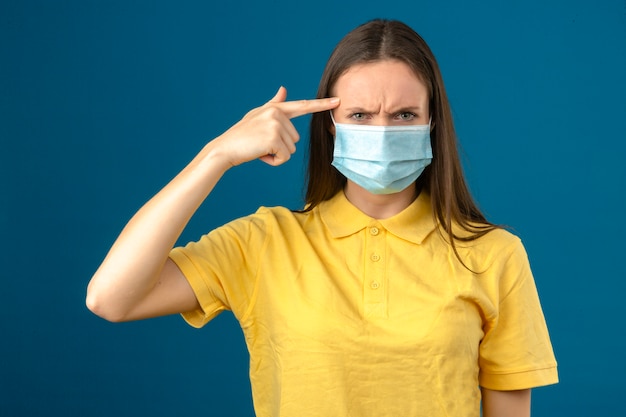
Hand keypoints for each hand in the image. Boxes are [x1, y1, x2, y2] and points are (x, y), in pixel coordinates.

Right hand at [211, 86, 339, 166]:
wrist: (225, 148)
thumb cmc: (241, 134)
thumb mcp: (258, 116)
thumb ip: (274, 104)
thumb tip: (284, 89)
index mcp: (275, 108)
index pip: (303, 105)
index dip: (322, 105)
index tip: (337, 101)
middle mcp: (277, 113)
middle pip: (295, 138)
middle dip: (280, 146)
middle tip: (261, 143)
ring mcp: (275, 125)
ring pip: (291, 149)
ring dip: (276, 154)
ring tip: (259, 148)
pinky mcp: (274, 138)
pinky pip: (285, 157)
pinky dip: (273, 161)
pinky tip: (260, 154)